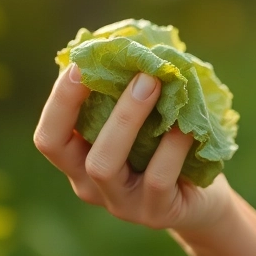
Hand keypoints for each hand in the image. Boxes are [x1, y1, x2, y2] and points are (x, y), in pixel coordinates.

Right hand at [33, 63, 234, 234]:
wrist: (206, 200)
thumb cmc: (168, 148)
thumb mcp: (145, 122)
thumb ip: (129, 93)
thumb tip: (131, 43)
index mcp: (79, 160)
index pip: (48, 136)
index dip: (58, 100)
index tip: (80, 65)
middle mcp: (89, 185)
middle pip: (61, 148)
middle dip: (80, 102)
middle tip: (118, 67)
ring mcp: (120, 203)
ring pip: (103, 164)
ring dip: (126, 117)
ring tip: (155, 82)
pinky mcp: (155, 213)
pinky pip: (157, 177)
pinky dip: (171, 145)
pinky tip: (187, 124)